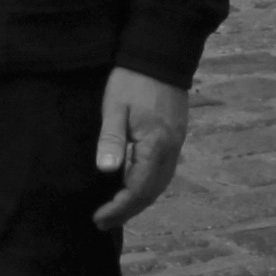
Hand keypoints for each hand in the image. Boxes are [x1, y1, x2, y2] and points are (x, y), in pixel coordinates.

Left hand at [93, 66, 189, 230]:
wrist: (159, 53)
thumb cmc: (132, 79)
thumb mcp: (115, 107)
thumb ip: (111, 139)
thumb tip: (107, 172)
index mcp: (156, 144)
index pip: (138, 189)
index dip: (118, 208)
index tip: (99, 218)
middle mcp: (171, 149)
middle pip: (152, 192)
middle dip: (128, 210)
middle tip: (103, 222)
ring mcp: (177, 143)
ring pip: (160, 183)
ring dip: (139, 200)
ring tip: (116, 210)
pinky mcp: (176, 136)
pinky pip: (163, 171)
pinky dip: (148, 185)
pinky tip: (133, 186)